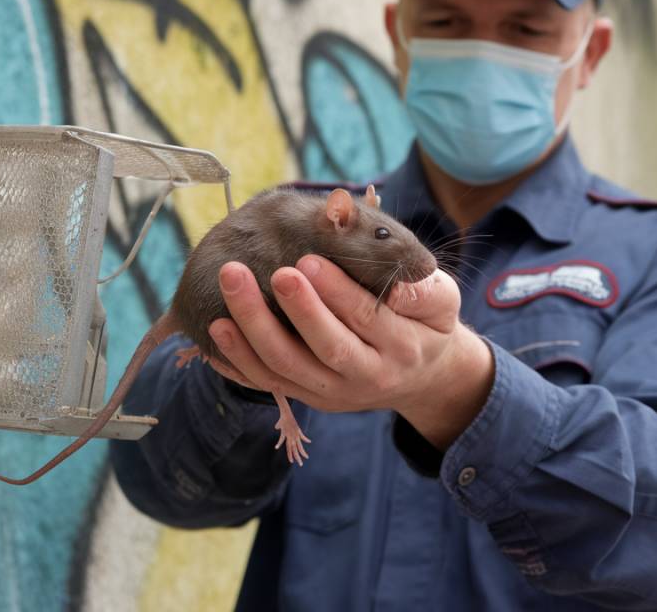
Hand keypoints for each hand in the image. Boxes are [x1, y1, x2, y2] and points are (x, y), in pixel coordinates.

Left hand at [207, 255, 494, 449]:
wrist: (420, 380)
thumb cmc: (426, 326)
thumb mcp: (444, 303)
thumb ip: (425, 291)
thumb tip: (400, 284)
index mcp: (402, 347)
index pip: (367, 319)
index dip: (336, 293)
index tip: (306, 260)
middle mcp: (366, 376)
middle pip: (326, 348)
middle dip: (295, 310)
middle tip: (272, 271)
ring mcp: (333, 392)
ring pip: (288, 370)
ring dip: (252, 334)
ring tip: (229, 292)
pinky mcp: (308, 397)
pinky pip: (268, 384)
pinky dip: (237, 363)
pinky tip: (212, 331)